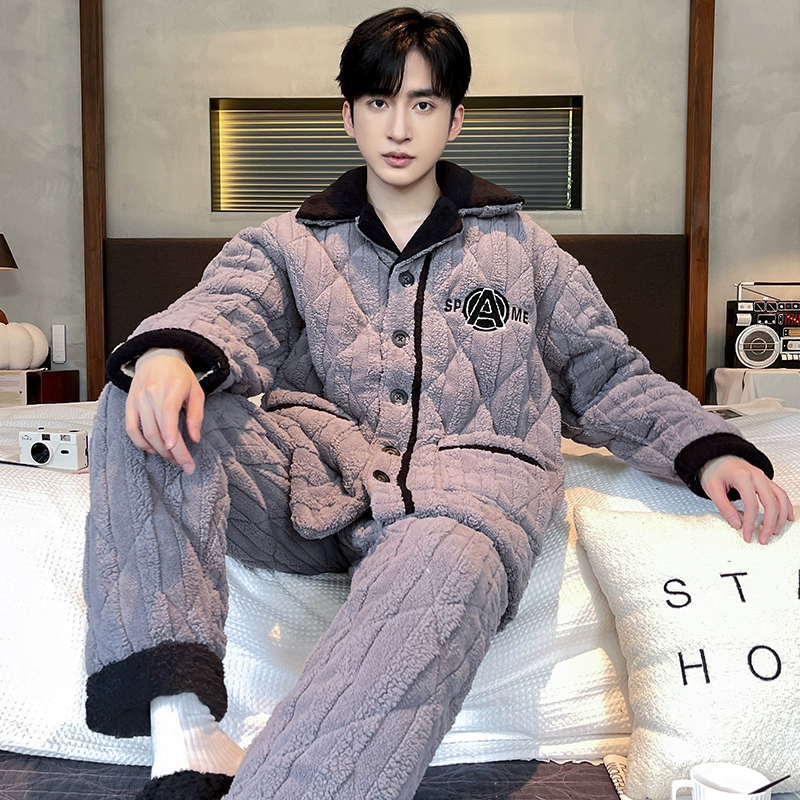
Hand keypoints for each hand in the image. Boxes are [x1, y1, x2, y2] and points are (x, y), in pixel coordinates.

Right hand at [125, 348, 204, 473]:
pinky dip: (141, 443)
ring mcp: (138, 399)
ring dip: (159, 450)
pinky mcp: (129, 405)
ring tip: (173, 458)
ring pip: (145, 432)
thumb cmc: (179, 377)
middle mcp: (152, 393)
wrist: (157, 358)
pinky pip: (131, 429)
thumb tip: (194, 439)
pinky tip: (153, 449)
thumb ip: (196, 415)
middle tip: (184, 463)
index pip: (168, 411)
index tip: (176, 450)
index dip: (170, 432)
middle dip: (172, 451)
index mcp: (172, 387)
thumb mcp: (196, 391)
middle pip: (158, 429)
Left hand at [700, 456, 793, 543]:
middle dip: (769, 523)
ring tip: (774, 531)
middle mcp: (757, 476)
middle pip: (771, 502)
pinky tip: (787, 518)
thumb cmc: (714, 471)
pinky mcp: (766, 480)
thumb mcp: (712, 488)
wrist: (717, 457)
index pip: (751, 504)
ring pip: (780, 498)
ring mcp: (764, 477)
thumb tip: (736, 524)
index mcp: (742, 477)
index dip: (750, 522)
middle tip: (763, 538)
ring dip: (781, 517)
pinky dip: (786, 506)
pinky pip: (781, 494)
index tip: (746, 535)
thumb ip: (724, 506)